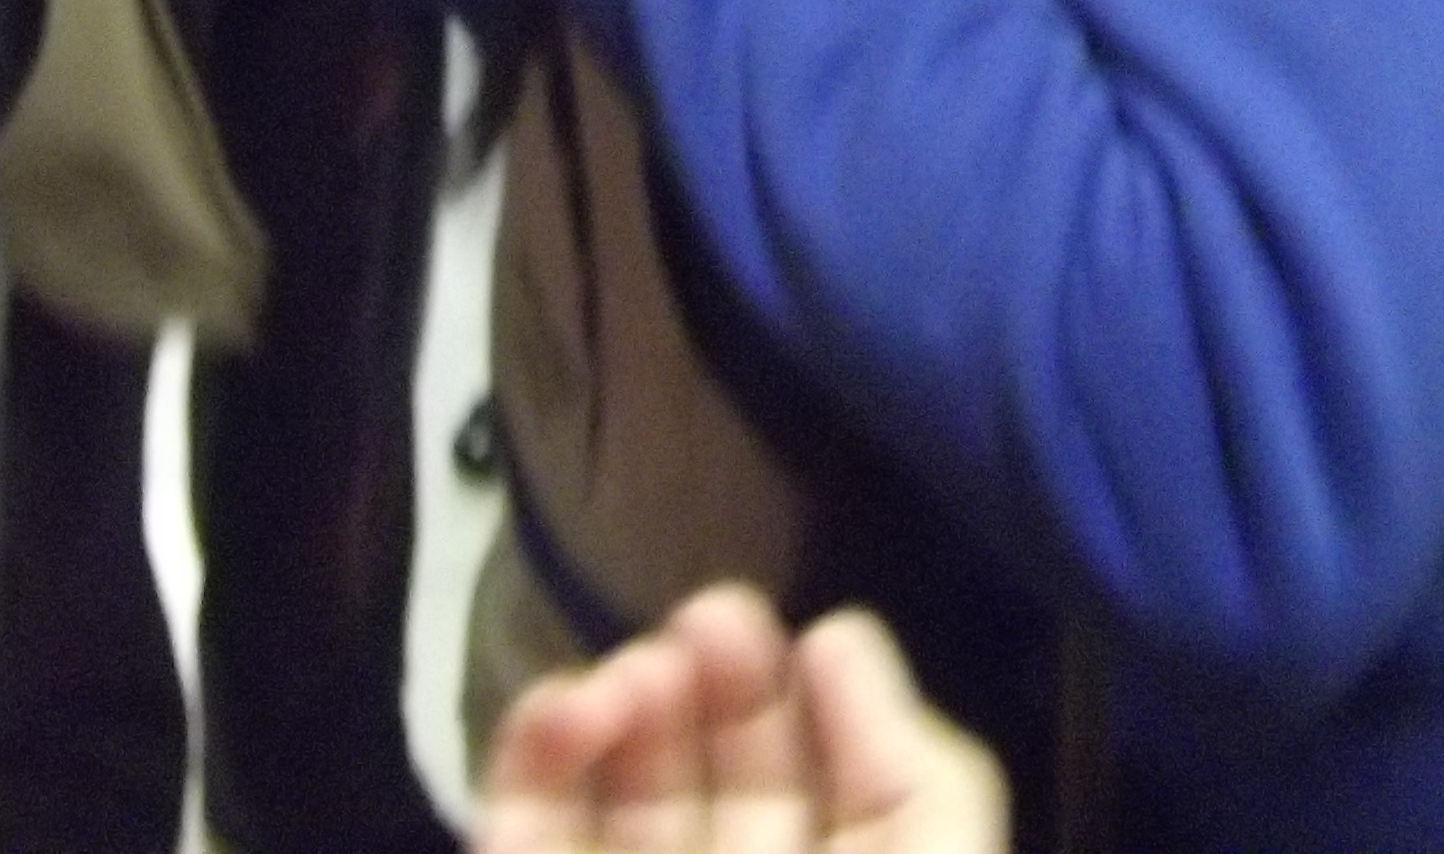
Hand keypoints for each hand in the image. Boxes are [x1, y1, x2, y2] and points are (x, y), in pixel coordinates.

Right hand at [481, 589, 1005, 853]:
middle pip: (715, 772)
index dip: (809, 704)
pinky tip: (566, 706)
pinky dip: (527, 750)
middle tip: (709, 623)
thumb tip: (837, 637)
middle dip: (711, 682)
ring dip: (620, 704)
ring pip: (612, 785)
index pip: (829, 785)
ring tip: (641, 676)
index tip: (796, 634)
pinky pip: (519, 820)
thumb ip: (925, 772)